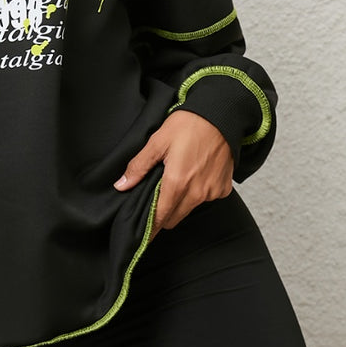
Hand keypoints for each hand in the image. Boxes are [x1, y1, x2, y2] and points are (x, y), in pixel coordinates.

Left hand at [115, 110, 233, 237]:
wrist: (222, 115)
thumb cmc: (189, 125)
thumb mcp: (158, 142)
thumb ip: (139, 167)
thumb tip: (121, 185)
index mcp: (177, 183)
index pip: (160, 218)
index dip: (150, 226)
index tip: (143, 231)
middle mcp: (197, 193)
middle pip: (174, 218)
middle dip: (164, 213)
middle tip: (157, 197)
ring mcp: (212, 192)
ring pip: (190, 209)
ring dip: (181, 202)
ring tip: (178, 179)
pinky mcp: (223, 189)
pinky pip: (206, 199)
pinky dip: (199, 193)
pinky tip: (196, 174)